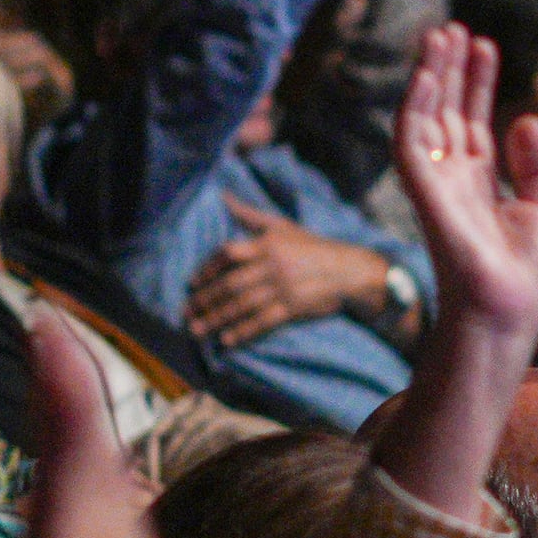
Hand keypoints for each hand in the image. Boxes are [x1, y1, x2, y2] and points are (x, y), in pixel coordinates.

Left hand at [186, 203, 401, 345]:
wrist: (350, 270)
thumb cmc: (314, 247)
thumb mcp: (283, 226)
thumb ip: (251, 215)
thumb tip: (224, 197)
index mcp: (268, 243)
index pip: (229, 254)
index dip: (208, 269)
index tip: (193, 283)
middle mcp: (272, 265)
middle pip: (230, 283)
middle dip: (206, 299)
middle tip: (186, 312)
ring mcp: (283, 287)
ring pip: (242, 305)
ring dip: (217, 318)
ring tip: (198, 329)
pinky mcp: (294, 308)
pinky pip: (263, 321)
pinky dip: (244, 331)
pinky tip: (227, 340)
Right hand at [395, 23, 537, 340]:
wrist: (508, 311)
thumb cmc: (528, 274)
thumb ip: (537, 163)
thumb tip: (525, 118)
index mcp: (481, 182)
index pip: (473, 121)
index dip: (478, 83)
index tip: (484, 44)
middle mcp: (453, 179)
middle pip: (447, 111)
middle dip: (450, 69)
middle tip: (454, 27)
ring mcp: (436, 184)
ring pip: (425, 116)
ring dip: (431, 75)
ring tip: (440, 34)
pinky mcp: (423, 192)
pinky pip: (411, 140)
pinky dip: (417, 105)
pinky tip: (430, 73)